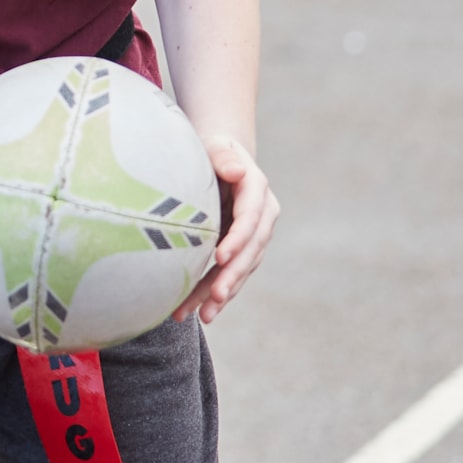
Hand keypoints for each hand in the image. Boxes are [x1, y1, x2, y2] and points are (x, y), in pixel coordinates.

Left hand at [177, 134, 276, 324]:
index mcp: (257, 191)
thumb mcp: (216, 147)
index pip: (251, 218)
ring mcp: (255, 237)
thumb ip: (223, 157)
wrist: (220, 161)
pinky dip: (216, 295)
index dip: (238, 239)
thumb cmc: (212, 152)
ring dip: (222, 293)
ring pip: (241, 269)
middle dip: (233, 276)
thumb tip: (236, 170)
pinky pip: (231, 275)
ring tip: (203, 315)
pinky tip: (200, 313)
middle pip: (250, 251)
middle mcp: (262, 217)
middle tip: (216, 297)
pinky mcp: (242, 251)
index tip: (220, 257)